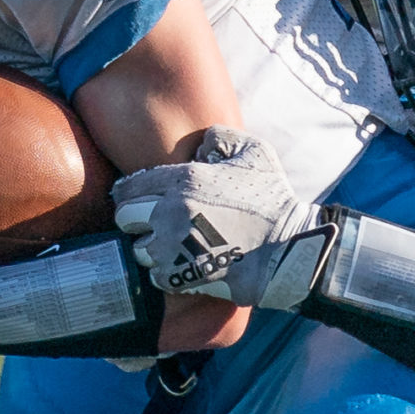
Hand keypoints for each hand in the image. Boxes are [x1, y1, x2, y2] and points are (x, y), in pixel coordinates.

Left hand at [111, 127, 315, 307]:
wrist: (289, 250)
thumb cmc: (273, 201)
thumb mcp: (255, 153)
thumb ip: (222, 137)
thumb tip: (202, 141)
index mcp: (183, 180)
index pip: (129, 187)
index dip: (131, 194)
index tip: (138, 200)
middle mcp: (170, 211)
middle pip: (125, 217)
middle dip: (136, 220)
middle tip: (156, 224)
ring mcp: (173, 247)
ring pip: (139, 249)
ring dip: (152, 249)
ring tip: (174, 247)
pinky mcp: (181, 276)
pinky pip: (155, 276)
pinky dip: (167, 273)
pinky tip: (186, 266)